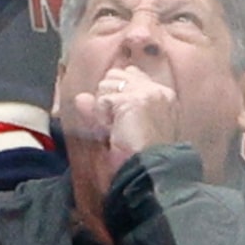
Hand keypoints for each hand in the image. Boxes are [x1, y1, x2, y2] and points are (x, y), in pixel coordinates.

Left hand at [68, 66, 187, 172]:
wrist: (150, 170)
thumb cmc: (139, 158)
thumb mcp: (124, 130)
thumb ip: (107, 110)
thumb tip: (80, 97)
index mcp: (164, 97)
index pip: (132, 74)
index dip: (114, 94)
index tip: (114, 117)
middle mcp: (157, 90)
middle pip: (115, 75)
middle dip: (107, 98)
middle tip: (114, 126)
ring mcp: (146, 93)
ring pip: (106, 84)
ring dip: (103, 108)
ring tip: (116, 129)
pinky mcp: (133, 100)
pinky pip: (102, 100)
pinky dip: (102, 117)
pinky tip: (113, 132)